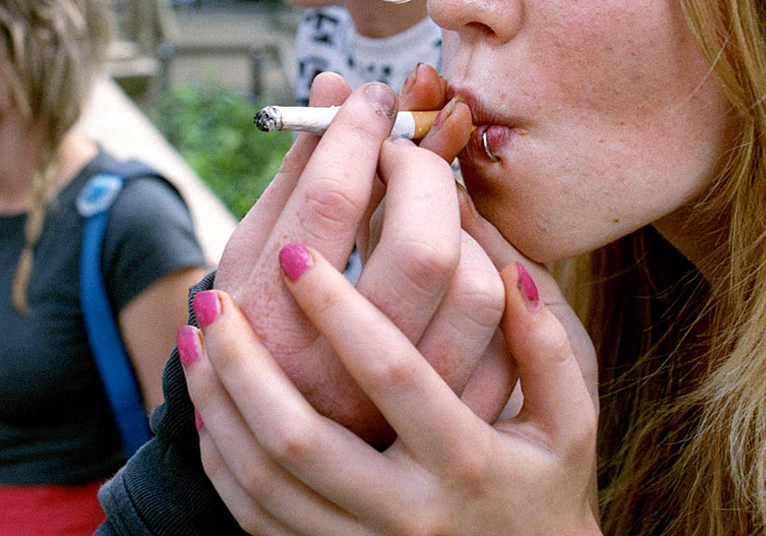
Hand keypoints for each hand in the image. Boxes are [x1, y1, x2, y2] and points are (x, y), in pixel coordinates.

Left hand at [181, 249, 599, 535]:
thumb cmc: (549, 490)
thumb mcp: (569, 423)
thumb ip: (546, 345)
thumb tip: (507, 269)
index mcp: (466, 463)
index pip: (391, 374)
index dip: (338, 309)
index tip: (296, 255)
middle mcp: (407, 514)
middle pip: (298, 439)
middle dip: (244, 364)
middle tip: (214, 300)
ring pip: (262, 482)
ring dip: (217, 405)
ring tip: (195, 340)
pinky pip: (253, 516)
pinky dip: (221, 458)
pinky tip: (209, 405)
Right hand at [212, 68, 503, 442]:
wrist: (273, 443)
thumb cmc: (257, 324)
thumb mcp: (253, 253)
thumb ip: (297, 174)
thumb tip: (337, 86)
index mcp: (269, 320)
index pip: (330, 203)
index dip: (358, 134)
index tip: (371, 96)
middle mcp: (339, 371)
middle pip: (421, 248)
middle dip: (423, 169)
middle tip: (404, 144)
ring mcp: (402, 407)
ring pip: (477, 288)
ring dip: (460, 221)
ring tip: (425, 202)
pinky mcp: (450, 424)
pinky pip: (507, 334)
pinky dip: (489, 270)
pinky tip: (456, 248)